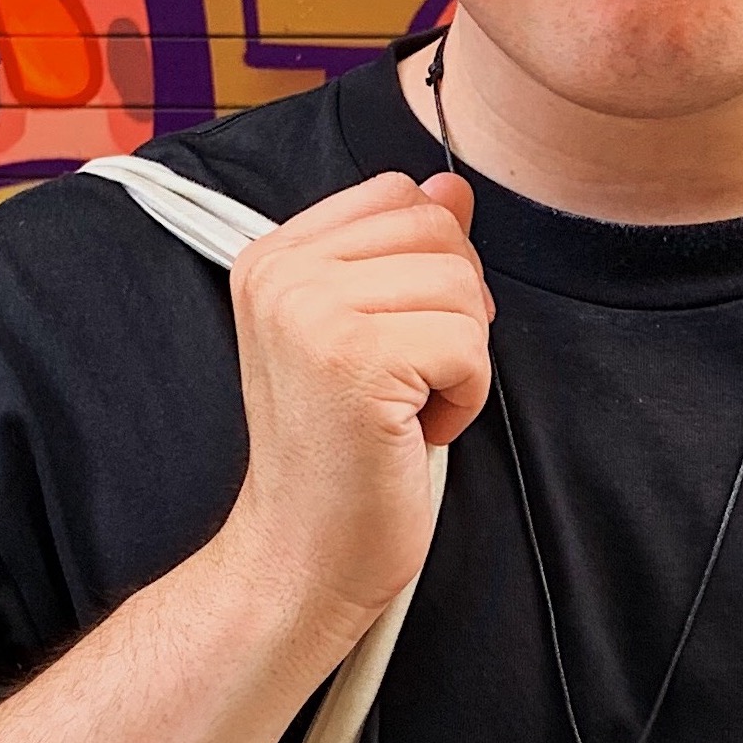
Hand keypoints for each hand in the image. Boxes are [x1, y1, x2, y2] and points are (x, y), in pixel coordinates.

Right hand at [221, 172, 491, 636]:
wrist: (299, 557)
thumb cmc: (338, 453)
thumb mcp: (366, 331)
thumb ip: (403, 251)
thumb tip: (451, 185)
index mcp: (273, 255)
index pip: (397, 195)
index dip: (430, 265)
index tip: (399, 335)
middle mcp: (281, 272)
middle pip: (438, 232)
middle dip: (452, 312)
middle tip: (405, 381)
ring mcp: (312, 312)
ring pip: (462, 287)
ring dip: (460, 361)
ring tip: (404, 409)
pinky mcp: (355, 360)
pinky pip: (469, 345)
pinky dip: (463, 398)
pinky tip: (412, 430)